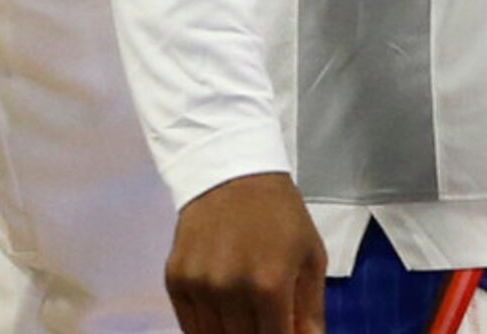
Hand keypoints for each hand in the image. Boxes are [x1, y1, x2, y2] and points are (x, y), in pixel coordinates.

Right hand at [166, 174, 326, 333]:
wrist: (231, 170)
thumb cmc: (279, 215)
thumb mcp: (310, 259)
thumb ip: (311, 314)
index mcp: (269, 286)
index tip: (282, 329)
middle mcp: (229, 289)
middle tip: (264, 321)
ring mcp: (198, 283)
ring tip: (243, 318)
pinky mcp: (175, 276)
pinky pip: (188, 325)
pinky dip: (204, 328)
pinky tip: (220, 315)